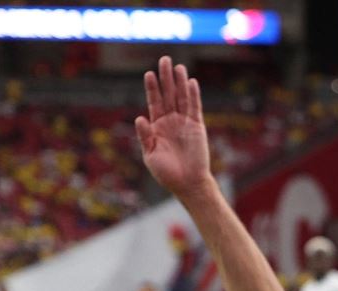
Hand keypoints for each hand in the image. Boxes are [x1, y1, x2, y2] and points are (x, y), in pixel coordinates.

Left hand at [136, 56, 212, 199]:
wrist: (188, 185)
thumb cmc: (167, 174)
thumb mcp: (150, 155)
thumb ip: (145, 136)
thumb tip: (140, 117)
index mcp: (157, 127)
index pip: (154, 102)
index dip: (152, 88)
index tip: (149, 74)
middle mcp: (171, 121)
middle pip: (168, 94)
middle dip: (166, 77)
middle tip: (164, 59)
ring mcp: (185, 123)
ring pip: (182, 97)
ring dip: (179, 82)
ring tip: (177, 66)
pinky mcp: (197, 127)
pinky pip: (195, 108)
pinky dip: (193, 95)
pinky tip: (191, 82)